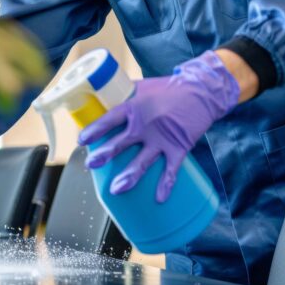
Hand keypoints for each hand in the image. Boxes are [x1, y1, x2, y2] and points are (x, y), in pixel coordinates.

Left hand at [78, 51, 240, 202]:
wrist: (202, 91)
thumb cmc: (169, 88)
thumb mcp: (142, 86)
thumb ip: (123, 95)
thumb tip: (102, 99)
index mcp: (135, 107)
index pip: (110, 119)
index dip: (95, 130)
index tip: (81, 140)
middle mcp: (146, 125)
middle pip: (122, 143)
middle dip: (105, 155)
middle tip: (91, 164)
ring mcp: (162, 138)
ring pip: (143, 161)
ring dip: (130, 176)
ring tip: (116, 189)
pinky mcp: (179, 147)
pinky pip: (171, 170)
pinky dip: (166, 185)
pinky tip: (159, 198)